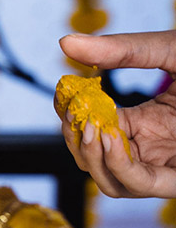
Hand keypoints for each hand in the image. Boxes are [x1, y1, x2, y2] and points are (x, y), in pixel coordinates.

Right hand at [56, 31, 175, 197]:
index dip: (69, 116)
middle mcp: (152, 149)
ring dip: (91, 158)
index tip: (62, 92)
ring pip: (111, 182)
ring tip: (88, 127)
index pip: (91, 129)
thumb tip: (64, 43)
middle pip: (95, 162)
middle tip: (74, 114)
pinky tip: (105, 137)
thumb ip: (121, 50)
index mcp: (144, 124)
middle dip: (74, 141)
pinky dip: (116, 165)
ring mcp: (167, 164)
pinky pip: (139, 184)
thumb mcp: (170, 51)